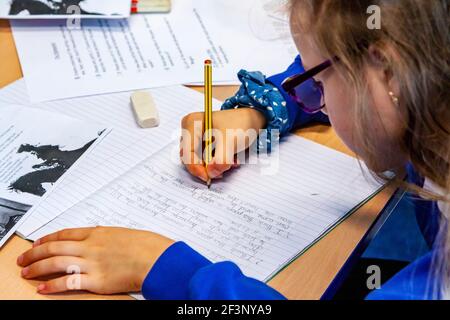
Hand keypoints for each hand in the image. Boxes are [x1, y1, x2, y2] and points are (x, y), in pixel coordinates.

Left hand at [17, 227, 173, 294]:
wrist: (158, 258)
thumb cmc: (147, 245)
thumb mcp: (124, 234)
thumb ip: (106, 237)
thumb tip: (96, 240)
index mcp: (98, 233)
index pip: (65, 234)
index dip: (48, 238)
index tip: (38, 242)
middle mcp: (91, 246)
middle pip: (55, 247)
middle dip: (35, 253)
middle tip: (24, 258)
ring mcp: (92, 263)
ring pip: (55, 263)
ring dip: (37, 267)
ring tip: (26, 272)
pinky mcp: (96, 281)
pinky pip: (68, 282)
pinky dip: (52, 285)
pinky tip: (43, 288)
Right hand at [180, 108, 265, 181]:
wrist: (252, 120)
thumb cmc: (240, 123)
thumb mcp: (230, 141)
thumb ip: (221, 159)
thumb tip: (211, 173)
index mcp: (192, 123)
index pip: (186, 151)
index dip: (195, 167)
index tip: (207, 177)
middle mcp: (191, 130)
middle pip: (190, 157)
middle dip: (207, 166)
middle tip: (222, 171)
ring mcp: (197, 139)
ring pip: (199, 161)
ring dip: (215, 165)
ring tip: (232, 161)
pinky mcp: (204, 145)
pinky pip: (206, 161)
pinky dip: (218, 163)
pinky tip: (231, 159)